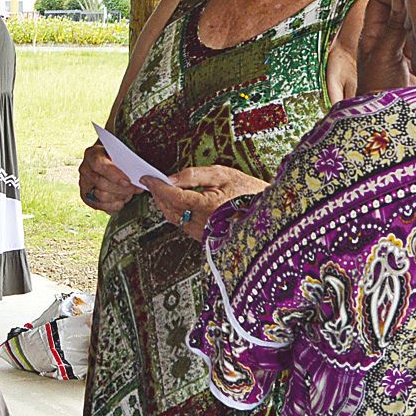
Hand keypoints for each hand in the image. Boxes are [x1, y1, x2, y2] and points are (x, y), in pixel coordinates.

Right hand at [77, 142, 136, 214]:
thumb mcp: (121, 153)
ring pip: (102, 196)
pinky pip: (101, 206)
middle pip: (102, 183)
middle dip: (122, 189)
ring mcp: (85, 184)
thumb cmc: (117, 157)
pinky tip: (121, 200)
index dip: (114, 174)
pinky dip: (114, 206)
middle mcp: (85, 170)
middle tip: (135, 188)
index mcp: (92, 154)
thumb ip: (126, 160)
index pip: (99, 165)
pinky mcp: (87, 198)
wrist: (110, 162)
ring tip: (129, 193)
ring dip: (119, 197)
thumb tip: (139, 174)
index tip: (127, 181)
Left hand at [145, 168, 263, 240]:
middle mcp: (202, 224)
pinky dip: (175, 212)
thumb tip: (170, 178)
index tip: (146, 177)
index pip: (172, 196)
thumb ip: (194, 176)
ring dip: (164, 204)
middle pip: (168, 209)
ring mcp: (202, 235)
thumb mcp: (224, 175)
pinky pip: (183, 225)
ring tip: (161, 189)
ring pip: (173, 218)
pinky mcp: (204, 239)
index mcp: (207, 207)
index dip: (156, 186)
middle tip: (151, 181)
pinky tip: (176, 202)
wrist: (269, 216)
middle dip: (158, 194)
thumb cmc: (250, 193)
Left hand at [356, 0, 412, 88]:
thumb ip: (394, 28)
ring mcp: (401, 50)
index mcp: (372, 34)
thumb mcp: (386, 55)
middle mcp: (385, 39)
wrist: (388, 121)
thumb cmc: (378, 90)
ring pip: (412, 25)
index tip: (411, 2)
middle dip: (412, 8)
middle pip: (398, 10)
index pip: (379, 1)